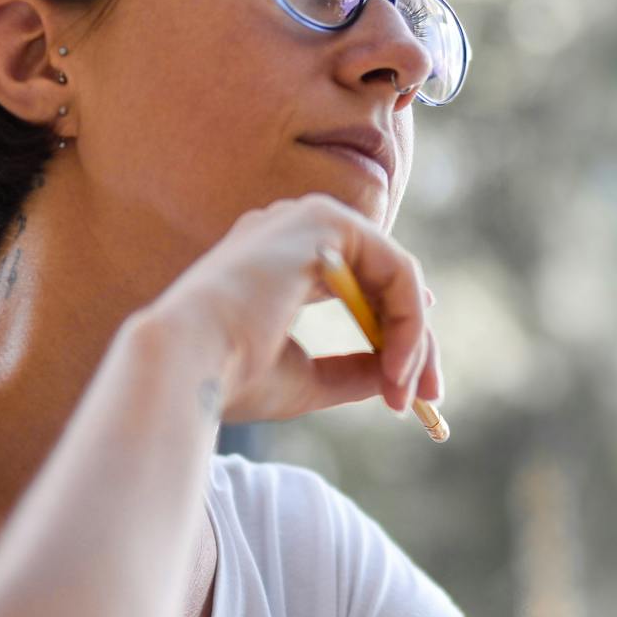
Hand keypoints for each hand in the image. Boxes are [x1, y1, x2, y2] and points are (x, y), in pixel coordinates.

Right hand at [140, 193, 442, 424]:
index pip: (357, 284)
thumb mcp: (305, 380)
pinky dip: (409, 322)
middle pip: (382, 278)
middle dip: (414, 340)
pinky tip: (399, 366)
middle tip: (428, 397)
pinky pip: (396, 270)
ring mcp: (308, 219)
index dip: (395, 327)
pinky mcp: (326, 222)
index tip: (413, 381)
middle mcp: (293, 229)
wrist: (187, 365)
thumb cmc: (230, 377)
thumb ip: (351, 371)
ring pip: (396, 275)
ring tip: (408, 393)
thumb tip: (396, 376)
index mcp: (277, 260)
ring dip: (414, 338)